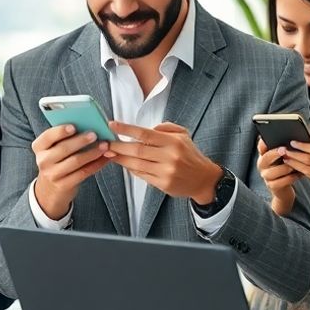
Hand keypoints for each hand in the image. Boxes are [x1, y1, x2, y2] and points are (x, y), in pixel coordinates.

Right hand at [31, 124, 110, 218]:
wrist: (50, 189)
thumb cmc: (55, 162)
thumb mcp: (52, 149)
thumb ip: (64, 138)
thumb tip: (86, 125)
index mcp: (39, 147)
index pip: (48, 136)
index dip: (60, 131)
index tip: (74, 126)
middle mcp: (43, 160)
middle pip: (64, 148)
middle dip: (81, 140)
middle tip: (94, 134)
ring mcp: (53, 174)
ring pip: (76, 161)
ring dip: (92, 152)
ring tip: (104, 145)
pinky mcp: (64, 185)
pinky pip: (83, 172)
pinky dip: (96, 164)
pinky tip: (104, 158)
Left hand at [104, 121, 221, 202]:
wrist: (204, 179)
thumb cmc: (190, 154)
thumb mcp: (183, 135)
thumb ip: (165, 128)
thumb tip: (145, 129)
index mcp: (173, 142)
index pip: (145, 133)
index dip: (126, 129)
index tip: (112, 125)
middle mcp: (169, 156)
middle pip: (137, 149)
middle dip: (118, 146)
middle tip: (105, 143)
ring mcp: (166, 172)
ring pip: (136, 164)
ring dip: (120, 159)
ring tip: (110, 154)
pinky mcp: (163, 184)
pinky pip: (142, 175)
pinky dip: (131, 169)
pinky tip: (125, 163)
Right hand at [256, 138, 297, 214]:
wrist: (284, 188)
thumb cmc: (286, 169)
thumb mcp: (284, 158)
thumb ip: (285, 149)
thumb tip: (294, 140)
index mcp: (264, 155)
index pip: (261, 146)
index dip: (264, 142)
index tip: (269, 138)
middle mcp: (262, 165)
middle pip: (266, 157)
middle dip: (275, 153)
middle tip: (284, 150)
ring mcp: (266, 176)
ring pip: (276, 170)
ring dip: (288, 167)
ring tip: (297, 165)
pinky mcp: (272, 185)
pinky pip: (283, 180)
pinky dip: (293, 177)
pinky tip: (300, 174)